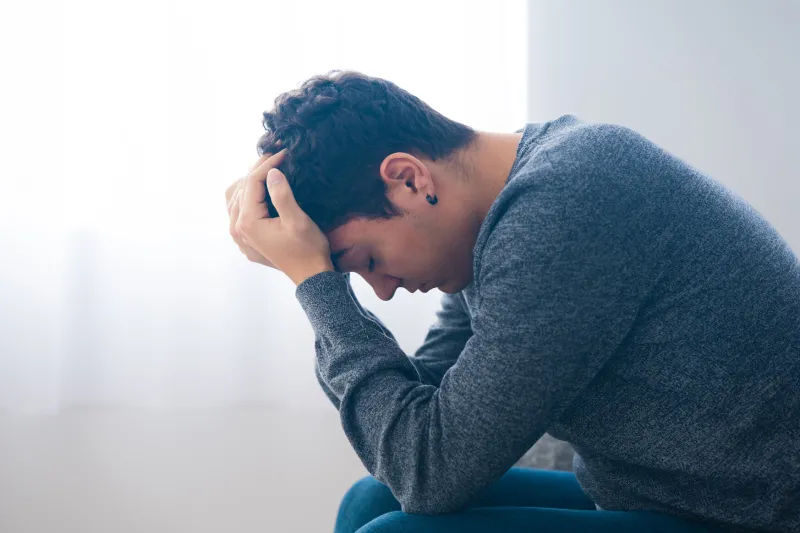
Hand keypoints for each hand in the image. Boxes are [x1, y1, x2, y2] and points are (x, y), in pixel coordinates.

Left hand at [235, 150, 333, 285]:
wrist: (311, 275)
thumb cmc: (308, 249)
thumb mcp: (297, 220)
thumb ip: (282, 195)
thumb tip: (272, 172)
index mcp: (248, 222)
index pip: (252, 182)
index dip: (268, 163)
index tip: (285, 152)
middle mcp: (238, 228)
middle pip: (242, 188)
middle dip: (259, 169)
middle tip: (278, 155)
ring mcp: (239, 235)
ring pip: (236, 198)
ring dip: (251, 182)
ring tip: (269, 169)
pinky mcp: (246, 239)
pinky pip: (238, 211)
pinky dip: (246, 196)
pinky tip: (259, 190)